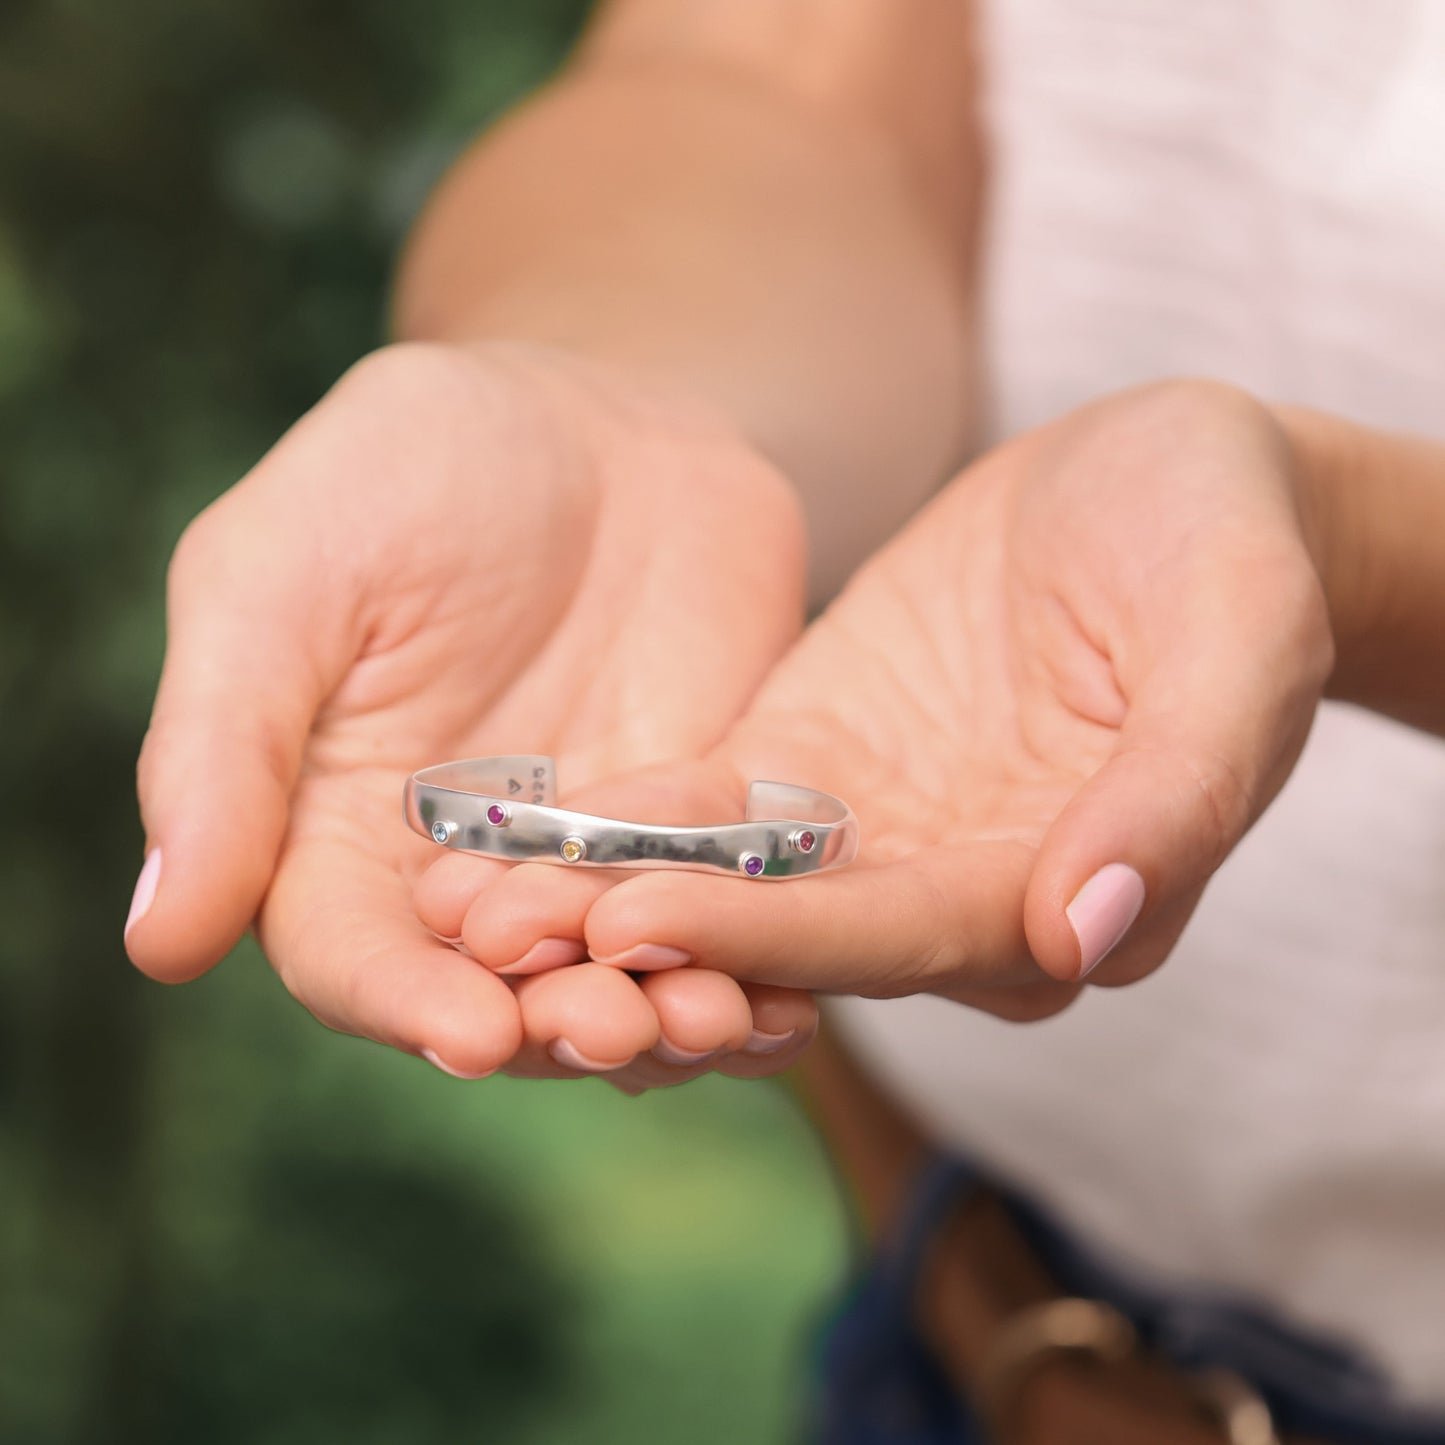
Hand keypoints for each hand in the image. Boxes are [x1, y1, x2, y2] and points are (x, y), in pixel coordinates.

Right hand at [125, 341, 815, 1079]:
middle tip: (618, 1031)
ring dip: (667, 1015)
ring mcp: (591, 859)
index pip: (354, 958)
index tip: (468, 1034)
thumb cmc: (408, 469)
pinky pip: (724, 915)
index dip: (405, 1004)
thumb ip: (222, 748)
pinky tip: (794, 994)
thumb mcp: (285, 573)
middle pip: (502, 993)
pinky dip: (756, 959)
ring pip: (622, 975)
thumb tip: (157, 941)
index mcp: (337, 832)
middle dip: (558, 1024)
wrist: (593, 418)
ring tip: (720, 1021)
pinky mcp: (698, 830)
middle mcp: (464, 870)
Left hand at [439, 380, 1333, 1017]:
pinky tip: (515, 817)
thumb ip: (1177, 792)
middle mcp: (949, 892)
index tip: (634, 920)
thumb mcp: (1237, 637)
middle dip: (643, 949)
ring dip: (600, 901)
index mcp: (1058, 892)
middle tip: (491, 943)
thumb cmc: (1225, 544)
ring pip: (730, 891)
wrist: (1171, 483)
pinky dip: (625, 821)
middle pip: (789, 943)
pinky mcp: (819, 767)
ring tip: (462, 899)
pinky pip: (714, 808)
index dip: (770, 936)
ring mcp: (875, 835)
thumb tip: (1084, 933)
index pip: (900, 937)